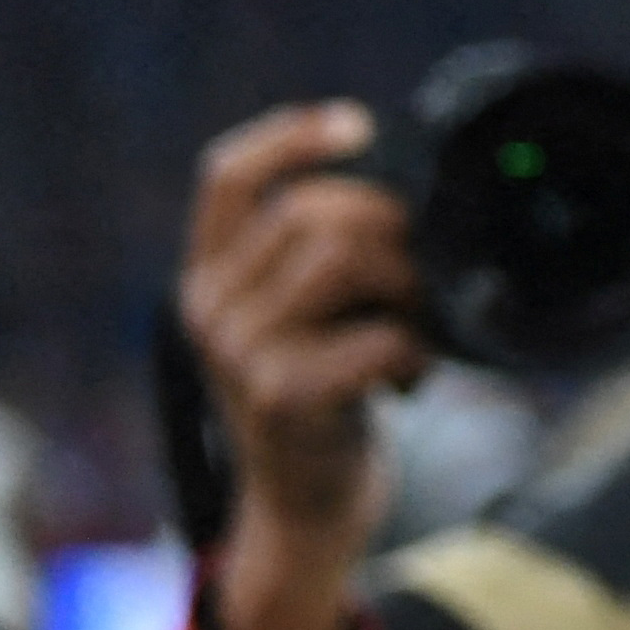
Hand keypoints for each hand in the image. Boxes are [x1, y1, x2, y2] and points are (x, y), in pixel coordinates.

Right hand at [175, 99, 428, 629]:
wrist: (306, 505)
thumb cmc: (328, 394)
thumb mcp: (304, 315)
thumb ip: (320, 254)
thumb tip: (408, 191)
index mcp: (211, 275)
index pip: (226, 177)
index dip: (289, 135)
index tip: (359, 124)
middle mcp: (208, 307)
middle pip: (314, 210)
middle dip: (391, 228)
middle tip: (420, 281)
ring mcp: (238, 352)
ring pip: (345, 259)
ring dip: (407, 286)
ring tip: (415, 328)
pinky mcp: (279, 397)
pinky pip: (376, 335)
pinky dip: (414, 349)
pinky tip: (411, 379)